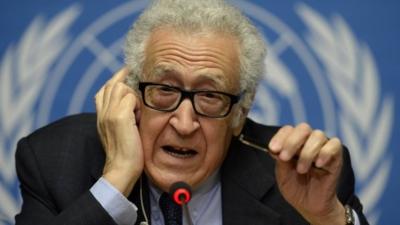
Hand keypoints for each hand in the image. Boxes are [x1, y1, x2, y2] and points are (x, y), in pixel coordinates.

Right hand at [95, 67, 142, 195]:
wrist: (121, 169)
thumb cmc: (125, 153)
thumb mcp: (119, 132)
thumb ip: (121, 117)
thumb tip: (134, 106)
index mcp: (101, 116)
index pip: (104, 90)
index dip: (115, 80)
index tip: (127, 75)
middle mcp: (102, 112)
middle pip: (112, 84)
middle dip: (126, 79)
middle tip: (138, 81)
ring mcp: (109, 113)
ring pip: (121, 87)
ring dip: (133, 95)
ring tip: (137, 112)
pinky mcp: (119, 117)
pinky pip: (131, 97)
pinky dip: (138, 104)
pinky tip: (139, 118)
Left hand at [268, 123, 344, 224]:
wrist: (310, 205)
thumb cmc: (295, 188)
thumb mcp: (282, 175)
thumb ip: (280, 160)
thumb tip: (276, 148)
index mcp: (293, 143)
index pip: (288, 130)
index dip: (280, 137)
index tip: (273, 149)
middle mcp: (308, 142)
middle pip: (303, 128)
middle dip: (292, 142)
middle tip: (285, 157)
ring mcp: (323, 148)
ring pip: (318, 135)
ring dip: (307, 152)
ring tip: (301, 169)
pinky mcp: (336, 157)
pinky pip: (335, 145)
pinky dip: (325, 152)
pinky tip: (318, 164)